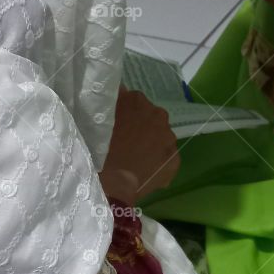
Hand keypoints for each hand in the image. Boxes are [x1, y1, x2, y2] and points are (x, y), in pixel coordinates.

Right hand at [99, 88, 179, 205]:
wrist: (112, 182)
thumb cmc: (99, 147)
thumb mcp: (99, 118)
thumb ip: (112, 101)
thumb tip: (121, 90)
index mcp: (138, 101)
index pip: (134, 104)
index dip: (127, 116)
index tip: (119, 127)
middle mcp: (159, 116)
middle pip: (151, 120)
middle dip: (142, 129)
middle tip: (127, 144)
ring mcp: (169, 139)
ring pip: (161, 140)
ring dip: (152, 146)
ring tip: (136, 161)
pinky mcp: (174, 161)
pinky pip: (166, 160)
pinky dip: (158, 165)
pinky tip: (145, 172)